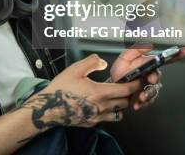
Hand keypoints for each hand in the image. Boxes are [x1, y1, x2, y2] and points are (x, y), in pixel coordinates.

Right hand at [22, 54, 141, 129]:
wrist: (48, 107)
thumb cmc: (60, 89)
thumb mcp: (75, 69)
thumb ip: (92, 62)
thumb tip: (103, 62)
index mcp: (99, 92)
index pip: (127, 89)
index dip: (135, 84)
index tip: (136, 79)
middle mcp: (101, 106)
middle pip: (126, 102)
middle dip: (128, 94)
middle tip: (125, 86)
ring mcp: (97, 116)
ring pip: (119, 113)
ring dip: (120, 104)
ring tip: (115, 96)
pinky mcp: (92, 122)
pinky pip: (108, 119)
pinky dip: (110, 112)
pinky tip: (103, 105)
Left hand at [110, 44, 184, 109]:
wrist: (113, 88)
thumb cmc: (120, 72)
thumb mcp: (124, 58)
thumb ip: (136, 50)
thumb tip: (149, 45)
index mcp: (148, 64)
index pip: (166, 59)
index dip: (178, 54)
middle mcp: (151, 75)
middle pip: (159, 76)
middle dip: (155, 78)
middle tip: (149, 80)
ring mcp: (149, 86)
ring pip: (154, 90)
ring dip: (148, 94)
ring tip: (140, 97)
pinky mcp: (146, 97)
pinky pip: (149, 101)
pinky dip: (143, 103)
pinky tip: (136, 103)